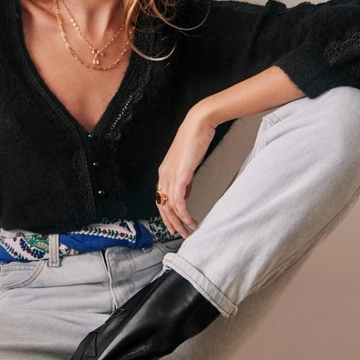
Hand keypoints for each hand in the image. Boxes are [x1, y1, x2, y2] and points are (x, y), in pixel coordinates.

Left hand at [157, 103, 216, 237]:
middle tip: (181, 234)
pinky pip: (179, 201)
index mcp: (164, 172)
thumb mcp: (187, 164)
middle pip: (162, 206)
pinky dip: (184, 213)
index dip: (166, 215)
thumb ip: (184, 180)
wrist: (198, 124)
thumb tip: (185, 194)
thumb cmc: (195, 139)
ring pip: (170, 206)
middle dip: (172, 223)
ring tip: (189, 231)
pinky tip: (190, 220)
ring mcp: (170, 175)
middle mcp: (164, 175)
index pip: (160, 199)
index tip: (174, 225)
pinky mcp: (181, 175)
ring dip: (180, 222)